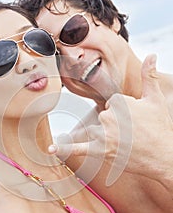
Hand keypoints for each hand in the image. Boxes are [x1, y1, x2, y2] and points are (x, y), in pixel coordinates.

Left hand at [49, 54, 172, 186]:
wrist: (164, 157)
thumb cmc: (161, 127)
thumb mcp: (155, 99)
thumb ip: (149, 76)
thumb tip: (152, 55)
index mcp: (119, 101)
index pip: (112, 103)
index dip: (125, 113)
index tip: (137, 121)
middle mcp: (110, 117)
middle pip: (102, 117)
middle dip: (116, 125)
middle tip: (134, 133)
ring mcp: (105, 134)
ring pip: (95, 130)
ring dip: (107, 137)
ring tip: (127, 143)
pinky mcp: (102, 150)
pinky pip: (78, 148)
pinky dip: (64, 148)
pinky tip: (51, 148)